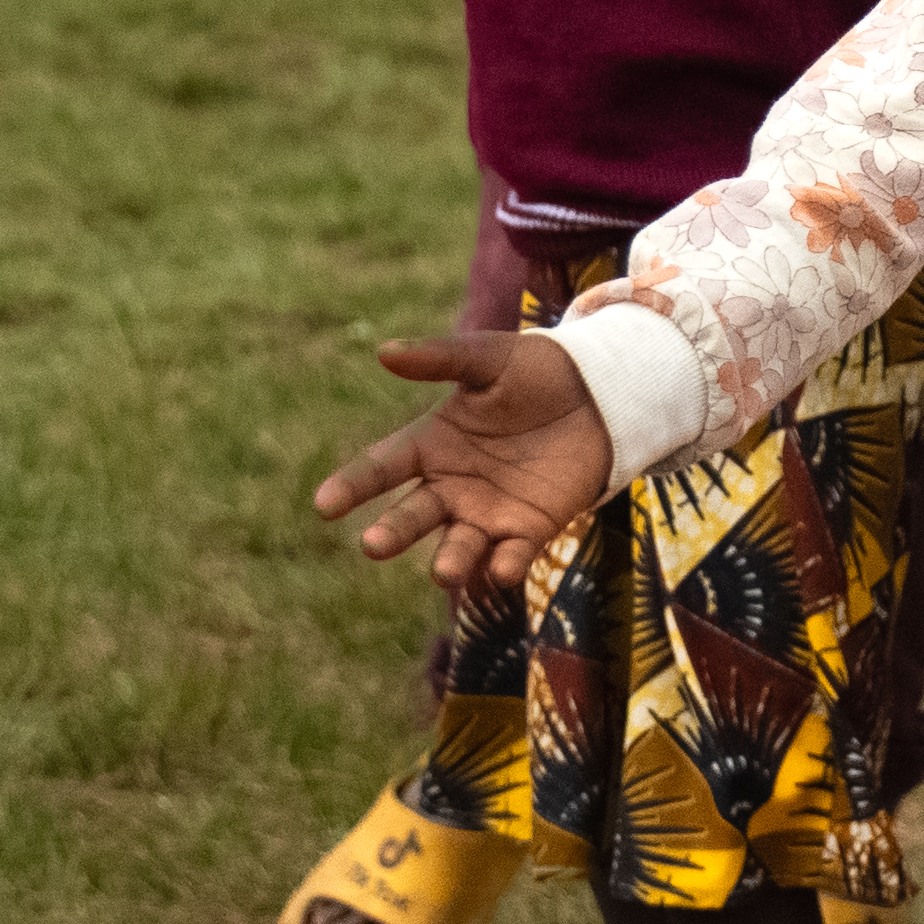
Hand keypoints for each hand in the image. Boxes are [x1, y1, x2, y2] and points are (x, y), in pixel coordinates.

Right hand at [315, 328, 613, 606]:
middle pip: (413, 514)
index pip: (381, 467)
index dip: (352, 486)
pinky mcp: (529, 529)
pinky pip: (512, 554)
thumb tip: (384, 351)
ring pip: (458, 545)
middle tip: (373, 545)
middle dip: (393, 531)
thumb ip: (440, 358)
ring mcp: (487, 512)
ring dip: (450, 561)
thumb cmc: (533, 372)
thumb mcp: (488, 358)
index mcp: (430, 443)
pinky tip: (503, 570)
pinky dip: (506, 565)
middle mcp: (450, 485)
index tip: (324, 505)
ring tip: (443, 572)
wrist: (600, 392)